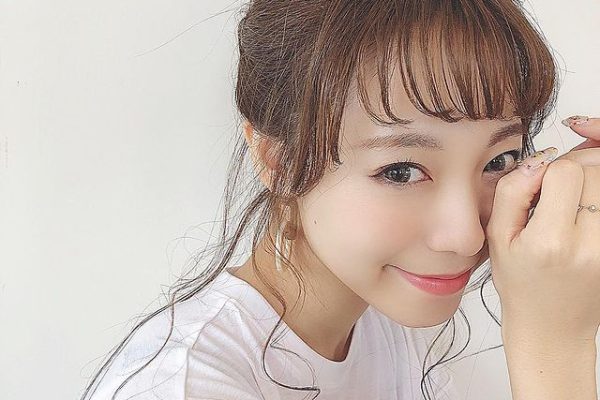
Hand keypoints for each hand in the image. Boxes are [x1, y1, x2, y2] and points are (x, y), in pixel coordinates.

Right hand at [485, 116, 599, 343]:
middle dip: (576, 167)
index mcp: (551, 241)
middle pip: (595, 172)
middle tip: (557, 182)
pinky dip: (599, 195)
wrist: (552, 325)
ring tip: (573, 191)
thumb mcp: (498, 237)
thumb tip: (536, 161)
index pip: (565, 172)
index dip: (550, 167)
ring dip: (592, 178)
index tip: (538, 182)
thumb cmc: (520, 283)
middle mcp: (590, 245)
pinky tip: (586, 199)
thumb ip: (511, 192)